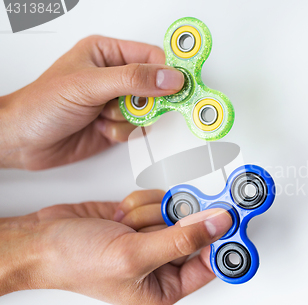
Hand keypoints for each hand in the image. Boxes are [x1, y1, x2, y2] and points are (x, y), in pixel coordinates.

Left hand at [0, 36, 183, 169]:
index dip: (167, 72)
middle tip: (132, 105)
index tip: (179, 86)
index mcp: (106, 53)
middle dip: (145, 101)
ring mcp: (115, 101)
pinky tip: (100, 128)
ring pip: (147, 111)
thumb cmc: (41, 104)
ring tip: (103, 115)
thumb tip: (169, 77)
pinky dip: (121, 132)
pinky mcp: (115, 124)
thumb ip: (133, 79)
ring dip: (129, 119)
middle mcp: (113, 76)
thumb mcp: (90, 85)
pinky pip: (137, 129)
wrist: (22, 142)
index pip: (151, 57)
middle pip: (154, 86)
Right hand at [0, 190, 231, 304]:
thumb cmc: (75, 262)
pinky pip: (160, 198)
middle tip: (148, 227)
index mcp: (165, 287)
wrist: (41, 239)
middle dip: (167, 223)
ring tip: (123, 228)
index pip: (211, 262)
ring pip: (177, 209)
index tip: (233, 216)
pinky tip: (119, 217)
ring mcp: (153, 236)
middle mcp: (163, 263)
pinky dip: (141, 203)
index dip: (222, 240)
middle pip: (195, 229)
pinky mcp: (144, 217)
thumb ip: (181, 238)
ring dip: (148, 213)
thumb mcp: (134, 256)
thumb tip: (220, 224)